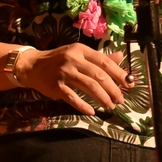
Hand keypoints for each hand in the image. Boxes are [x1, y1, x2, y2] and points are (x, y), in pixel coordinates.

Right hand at [15, 44, 133, 114]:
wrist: (32, 66)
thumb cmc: (58, 60)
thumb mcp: (78, 54)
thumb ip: (99, 57)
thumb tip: (121, 57)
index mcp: (81, 50)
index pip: (104, 62)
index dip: (119, 74)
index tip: (129, 84)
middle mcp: (73, 60)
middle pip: (99, 76)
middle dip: (113, 89)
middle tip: (120, 99)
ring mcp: (64, 73)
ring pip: (89, 86)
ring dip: (103, 98)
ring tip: (110, 105)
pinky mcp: (56, 86)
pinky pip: (73, 98)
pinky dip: (83, 106)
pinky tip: (91, 111)